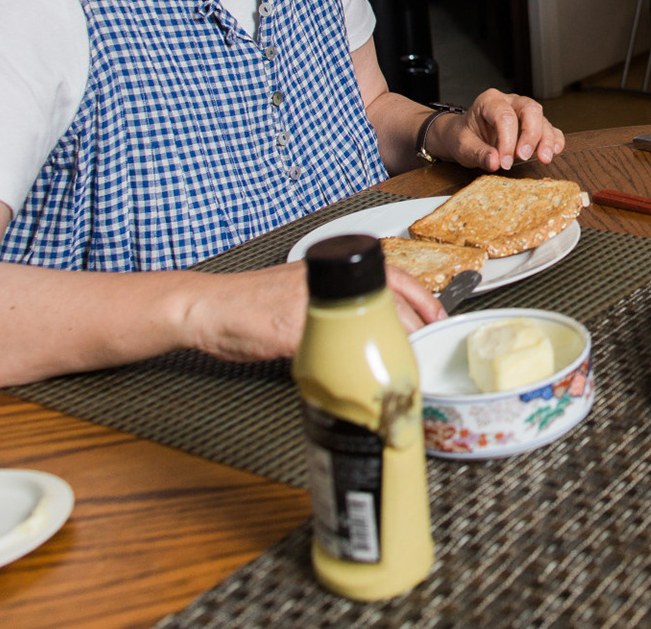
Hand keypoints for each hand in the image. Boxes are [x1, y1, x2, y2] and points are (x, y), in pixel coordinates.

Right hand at [181, 262, 445, 362]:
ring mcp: (311, 305)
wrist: (208, 307)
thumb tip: (375, 322)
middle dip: (415, 330)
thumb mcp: (306, 290)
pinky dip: (348, 367)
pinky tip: (357, 379)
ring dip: (389, 347)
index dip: (425, 299)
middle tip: (428, 350)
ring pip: (369, 324)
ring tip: (399, 366)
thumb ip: (338, 301)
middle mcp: (328, 283)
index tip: (441, 317)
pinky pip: (330, 351)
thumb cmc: (253, 303)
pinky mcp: (292, 330)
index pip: (396, 277)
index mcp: (334, 270)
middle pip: (391, 303)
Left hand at [435, 89, 566, 170]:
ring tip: (544, 158)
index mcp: (489, 101)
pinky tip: (554, 151)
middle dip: (531, 134)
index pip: (504, 116)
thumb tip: (495, 161)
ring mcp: (523, 111)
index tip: (504, 162)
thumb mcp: (463, 146)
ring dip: (546, 139)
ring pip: (542, 118)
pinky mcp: (533, 124)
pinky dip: (554, 139)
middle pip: (530, 109)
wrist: (465, 136)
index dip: (507, 140)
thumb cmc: (463, 136)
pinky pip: (550, 127)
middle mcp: (510, 102)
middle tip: (524, 156)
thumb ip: (478, 153)